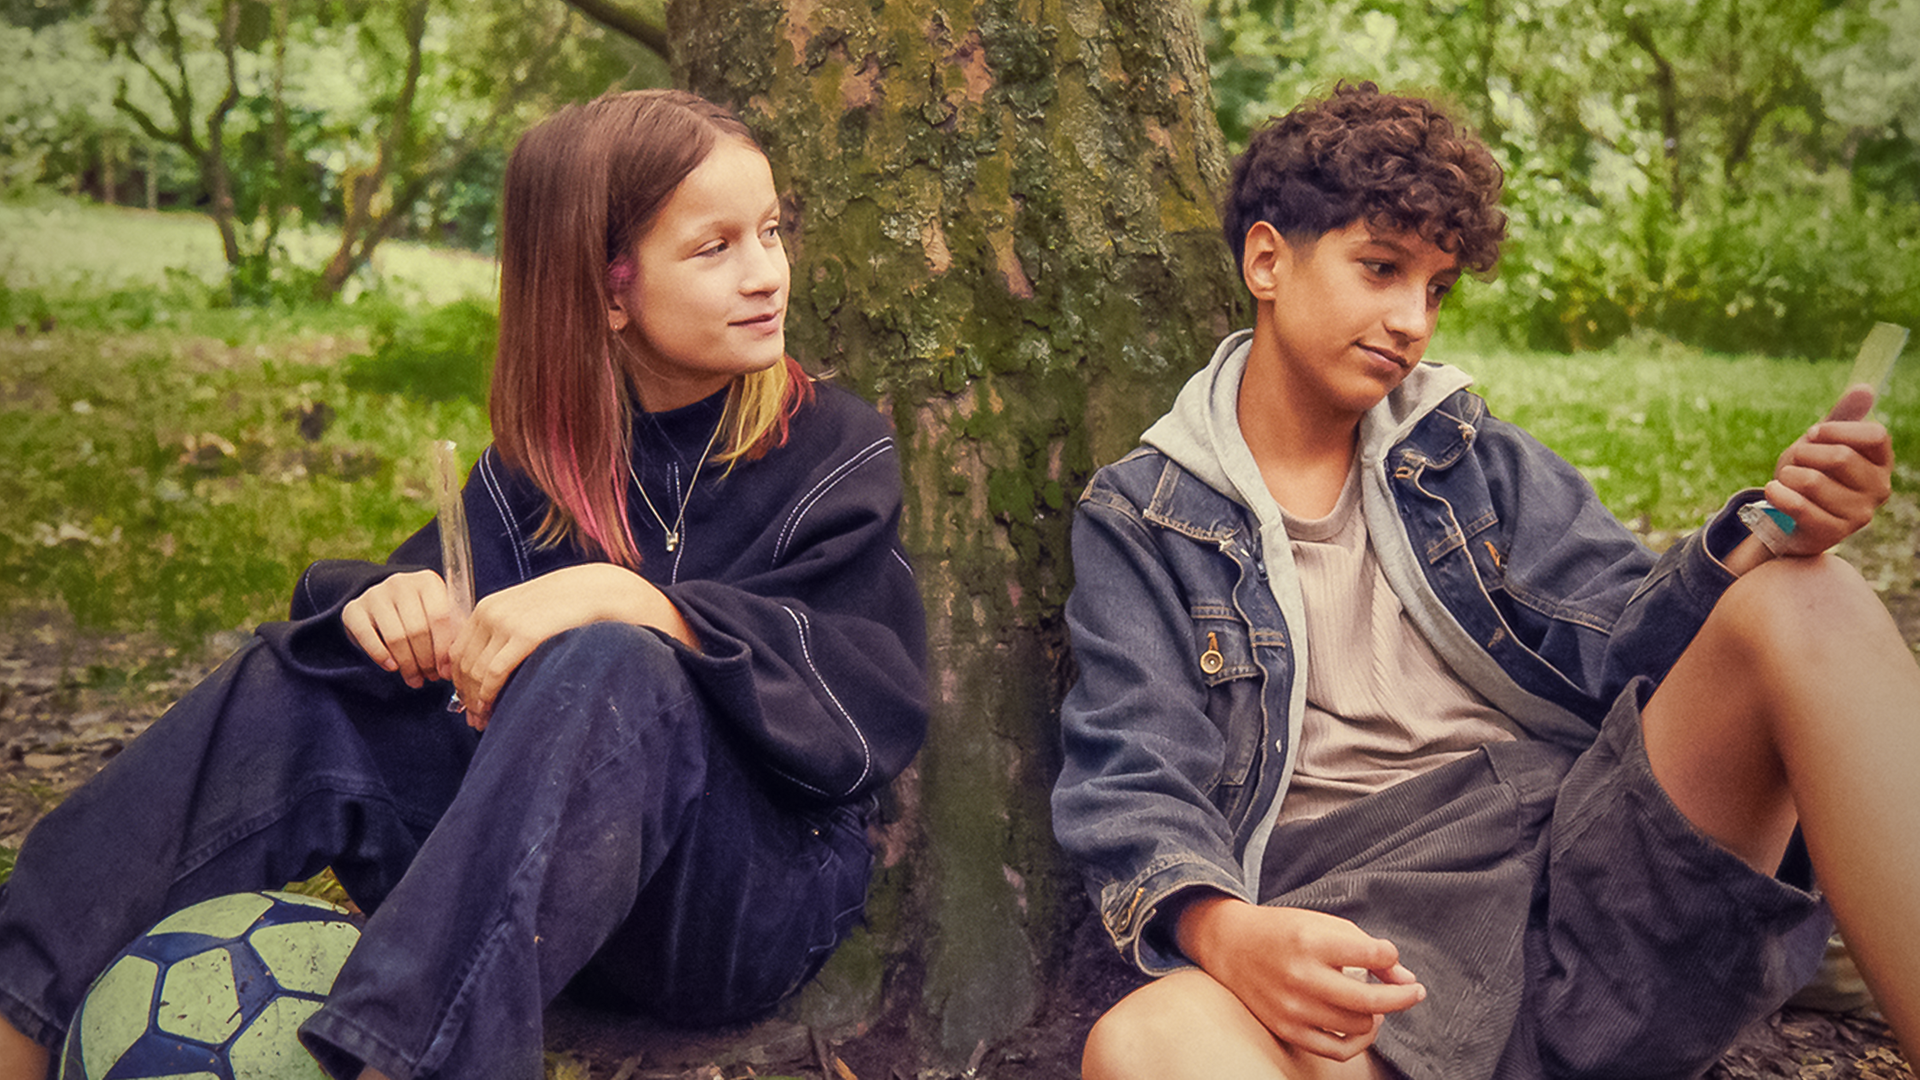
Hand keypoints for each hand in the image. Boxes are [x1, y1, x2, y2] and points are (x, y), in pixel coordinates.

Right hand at [342, 569, 457, 688]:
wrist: (382, 602)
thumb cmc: (419, 612)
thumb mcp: (439, 615)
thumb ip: (451, 634)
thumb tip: (451, 666)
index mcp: (428, 581)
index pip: (440, 617)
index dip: (444, 649)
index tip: (446, 671)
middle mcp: (400, 583)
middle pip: (417, 629)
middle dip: (426, 660)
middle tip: (430, 677)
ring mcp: (375, 594)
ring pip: (395, 637)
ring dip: (407, 664)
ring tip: (415, 679)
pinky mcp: (353, 610)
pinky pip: (368, 638)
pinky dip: (381, 657)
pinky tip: (392, 668)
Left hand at [449, 563, 693, 729]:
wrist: (598, 590)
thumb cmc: (568, 606)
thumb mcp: (529, 613)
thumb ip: (508, 632)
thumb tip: (493, 664)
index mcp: (488, 607)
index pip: (458, 651)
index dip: (459, 682)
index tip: (467, 703)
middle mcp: (490, 613)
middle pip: (463, 665)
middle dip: (466, 696)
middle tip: (474, 719)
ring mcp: (505, 622)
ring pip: (475, 672)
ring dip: (476, 701)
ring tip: (484, 720)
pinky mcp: (523, 634)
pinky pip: (494, 673)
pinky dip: (488, 695)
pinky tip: (493, 709)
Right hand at [1175, 895, 1425, 1061]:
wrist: (1232, 945)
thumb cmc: (1285, 931)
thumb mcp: (1326, 924)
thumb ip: (1369, 949)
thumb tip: (1407, 980)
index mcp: (1311, 942)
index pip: (1374, 954)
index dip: (1390, 954)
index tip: (1388, 955)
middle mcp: (1301, 977)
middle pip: (1371, 1000)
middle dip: (1403, 997)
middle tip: (1414, 992)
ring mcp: (1293, 1008)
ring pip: (1358, 1025)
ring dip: (1377, 1016)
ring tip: (1374, 1004)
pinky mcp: (1287, 1029)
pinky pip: (1337, 1050)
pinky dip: (1358, 1041)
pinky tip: (1363, 1025)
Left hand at [1762, 384, 1893, 556]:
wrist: (1788, 514)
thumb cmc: (1810, 472)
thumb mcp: (1822, 441)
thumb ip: (1843, 416)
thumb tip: (1865, 388)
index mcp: (1882, 462)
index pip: (1875, 435)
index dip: (1837, 430)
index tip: (1813, 434)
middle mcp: (1879, 489)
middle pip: (1841, 457)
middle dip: (1806, 453)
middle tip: (1795, 460)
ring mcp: (1858, 515)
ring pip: (1814, 482)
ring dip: (1788, 475)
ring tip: (1786, 479)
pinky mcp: (1833, 534)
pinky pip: (1799, 507)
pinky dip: (1778, 494)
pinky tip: (1773, 490)